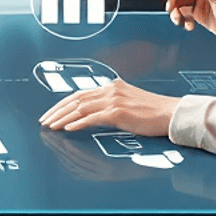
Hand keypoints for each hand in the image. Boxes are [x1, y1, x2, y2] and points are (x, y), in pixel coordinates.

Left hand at [39, 79, 178, 136]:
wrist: (172, 114)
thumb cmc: (153, 112)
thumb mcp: (129, 102)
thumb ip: (112, 103)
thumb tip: (94, 113)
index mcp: (111, 87)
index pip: (80, 94)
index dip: (63, 103)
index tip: (51, 112)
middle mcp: (110, 90)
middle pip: (76, 99)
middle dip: (57, 110)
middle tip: (44, 119)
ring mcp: (114, 100)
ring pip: (80, 108)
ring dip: (62, 117)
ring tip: (50, 125)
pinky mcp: (118, 113)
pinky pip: (91, 118)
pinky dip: (77, 123)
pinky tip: (66, 128)